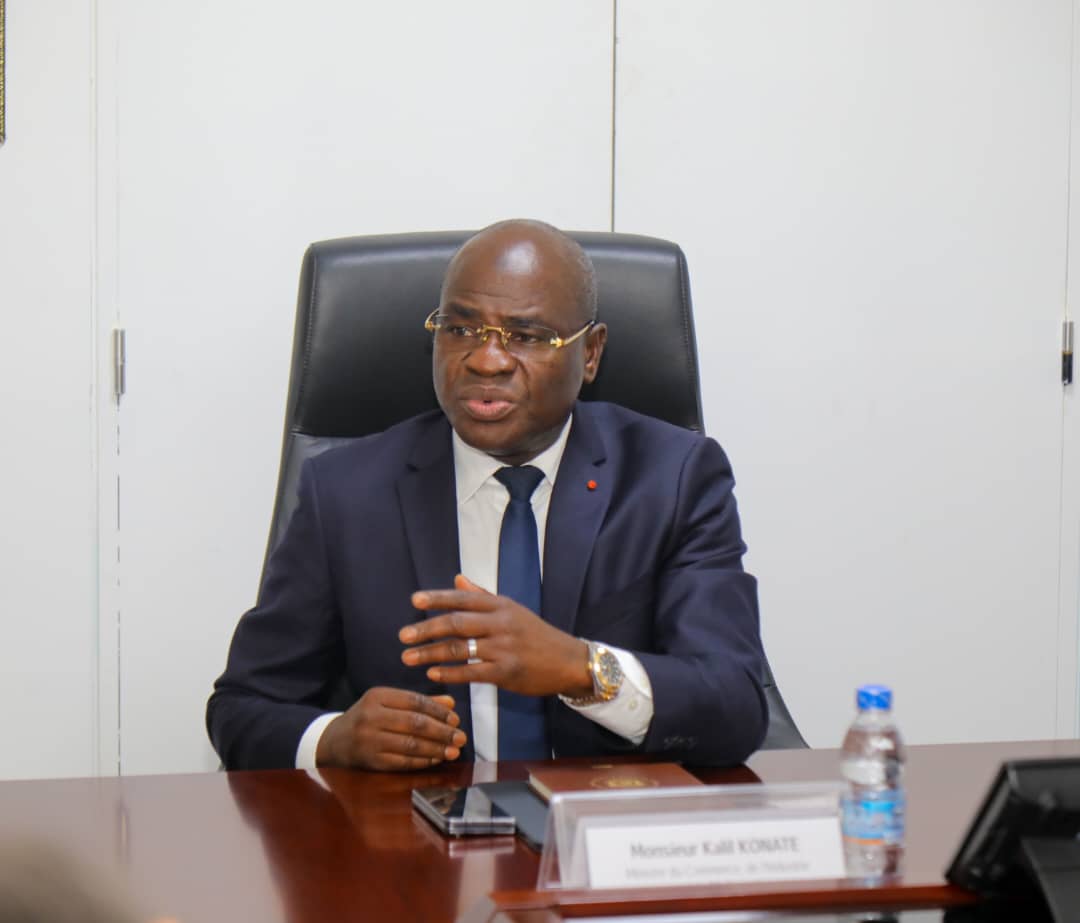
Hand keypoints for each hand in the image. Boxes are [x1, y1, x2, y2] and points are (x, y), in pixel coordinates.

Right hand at [315, 688, 466, 770]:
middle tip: (461, 737)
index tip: (456, 719)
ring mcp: (370, 740)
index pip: (414, 701)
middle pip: (414, 724)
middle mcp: (372, 716)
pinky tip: (436, 759)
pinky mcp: (371, 761)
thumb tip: (451, 703)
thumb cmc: (368, 717)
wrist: (335, 740)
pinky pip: (402, 762)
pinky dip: (422, 761)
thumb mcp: (389, 702)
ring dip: (436, 749)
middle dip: (442, 732)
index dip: (438, 711)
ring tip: (453, 751)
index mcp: (377, 696)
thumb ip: (420, 702)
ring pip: (410, 745)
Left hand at [401, 574, 592, 697]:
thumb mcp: (513, 609)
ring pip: (459, 649)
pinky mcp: (506, 672)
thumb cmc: (536, 634)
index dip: (438, 598)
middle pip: (456, 623)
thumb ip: (482, 596)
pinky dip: (450, 673)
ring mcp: (504, 648)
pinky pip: (471, 672)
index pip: (463, 599)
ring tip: (408, 657)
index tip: (414, 601)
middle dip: (426, 629)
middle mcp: (501, 623)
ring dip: (430, 653)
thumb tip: (456, 579)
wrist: (569, 660)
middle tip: (403, 635)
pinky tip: (432, 673)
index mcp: (501, 605)